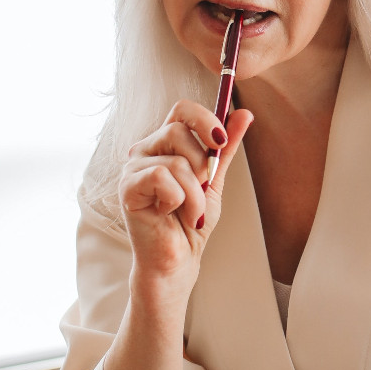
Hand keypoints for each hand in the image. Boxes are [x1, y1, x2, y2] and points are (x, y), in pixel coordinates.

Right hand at [119, 101, 252, 288]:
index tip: (221, 141)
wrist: (178, 259)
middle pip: (178, 130)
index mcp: (165, 144)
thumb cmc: (191, 222)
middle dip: (202, 164)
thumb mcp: (214, 180)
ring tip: (191, 212)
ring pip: (176, 162)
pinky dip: (177, 200)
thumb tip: (244, 114)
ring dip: (195, 193)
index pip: (182, 109)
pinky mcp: (127, 188)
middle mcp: (146, 150)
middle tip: (203, 189)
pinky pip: (161, 178)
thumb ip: (225, 148)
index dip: (205, 119)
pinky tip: (169, 213)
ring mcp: (132, 168)